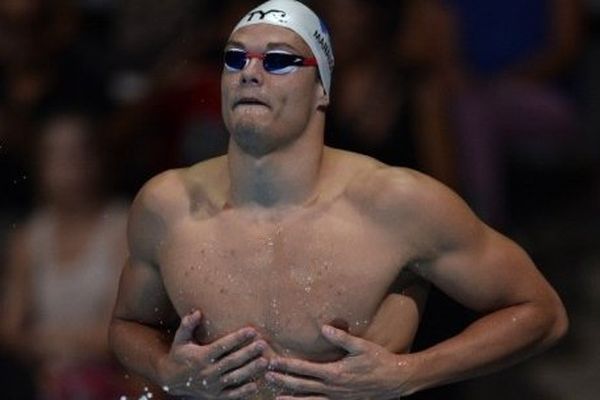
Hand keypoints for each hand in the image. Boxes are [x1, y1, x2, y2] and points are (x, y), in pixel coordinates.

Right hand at [157, 310, 268, 398]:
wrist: (172, 380)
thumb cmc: (180, 354)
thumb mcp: (180, 339)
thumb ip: (188, 325)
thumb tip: (197, 312)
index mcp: (201, 356)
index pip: (222, 346)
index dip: (237, 338)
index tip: (252, 330)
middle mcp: (207, 372)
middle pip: (232, 361)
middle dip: (248, 353)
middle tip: (263, 344)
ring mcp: (212, 385)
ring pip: (234, 378)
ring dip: (250, 370)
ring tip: (265, 362)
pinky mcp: (215, 396)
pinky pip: (231, 395)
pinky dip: (243, 391)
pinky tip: (255, 385)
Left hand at [265, 325, 411, 398]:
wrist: (395, 380)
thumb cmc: (378, 360)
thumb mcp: (361, 346)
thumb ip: (342, 338)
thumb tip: (324, 328)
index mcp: (335, 373)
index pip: (305, 369)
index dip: (287, 366)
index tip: (273, 362)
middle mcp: (333, 388)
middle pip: (302, 386)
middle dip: (283, 381)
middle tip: (266, 377)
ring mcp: (337, 398)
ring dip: (292, 397)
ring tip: (277, 397)